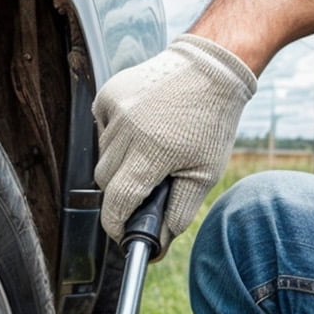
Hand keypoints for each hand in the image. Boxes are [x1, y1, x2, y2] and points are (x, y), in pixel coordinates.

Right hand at [94, 33, 256, 250]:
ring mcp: (114, 109)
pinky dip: (116, 138)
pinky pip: (101, 130)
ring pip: (102, 156)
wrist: (210, 68)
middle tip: (147, 186)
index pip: (118, 200)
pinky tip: (143, 128)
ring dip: (120, 163)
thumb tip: (158, 245)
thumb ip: (178, 212)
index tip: (121, 233)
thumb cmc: (211, 122)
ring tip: (152, 150)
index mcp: (154, 151)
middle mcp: (128, 129)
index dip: (115, 224)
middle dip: (121, 191)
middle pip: (105, 181)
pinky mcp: (107, 94)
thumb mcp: (204, 173)